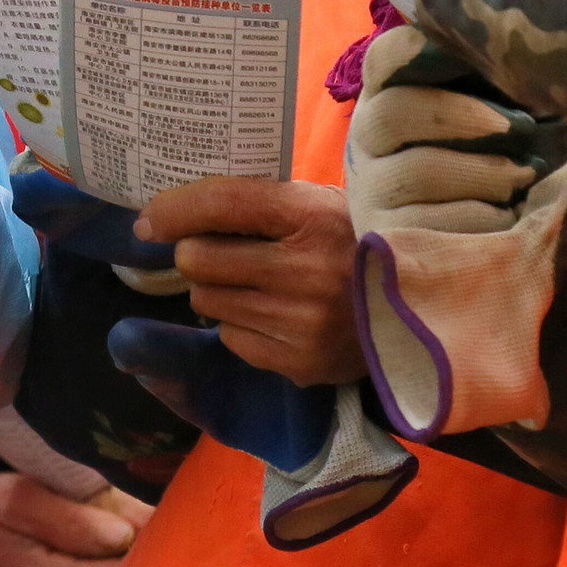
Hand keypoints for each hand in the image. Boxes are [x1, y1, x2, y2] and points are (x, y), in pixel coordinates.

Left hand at [132, 177, 361, 386]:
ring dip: (216, 289)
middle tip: (218, 252)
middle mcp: (305, 271)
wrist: (417, 308)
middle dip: (196, 253)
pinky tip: (274, 314)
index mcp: (311, 217)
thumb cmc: (351, 243)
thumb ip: (255, 203)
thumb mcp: (315, 205)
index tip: (149, 221)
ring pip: (207, 300)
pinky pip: (231, 337)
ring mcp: (302, 322)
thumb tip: (171, 213)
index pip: (223, 203)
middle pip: (198, 259)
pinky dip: (240, 324)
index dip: (175, 209)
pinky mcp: (299, 362)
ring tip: (255, 283)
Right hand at [340, 26, 560, 239]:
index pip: (385, 58)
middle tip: (522, 127)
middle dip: (466, 117)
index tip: (484, 52)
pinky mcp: (388, 239)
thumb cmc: (503, 154)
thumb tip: (513, 39)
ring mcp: (370, 191)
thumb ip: (493, 70)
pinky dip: (484, 216)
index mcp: (387, 93)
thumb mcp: (499, 103)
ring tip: (527, 174)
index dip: (425, 50)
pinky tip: (511, 215)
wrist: (500, 234)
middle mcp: (366, 139)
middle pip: (396, 112)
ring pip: (419, 171)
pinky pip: (435, 225)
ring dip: (485, 172)